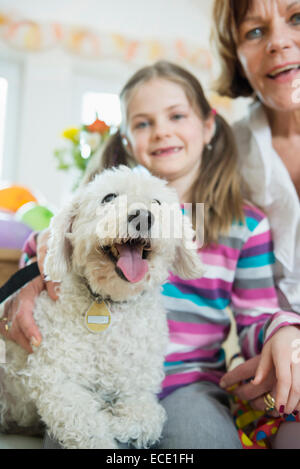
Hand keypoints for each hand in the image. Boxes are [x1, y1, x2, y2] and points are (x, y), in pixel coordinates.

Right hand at [0, 230, 59, 352]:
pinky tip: (23, 343)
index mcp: (24, 293)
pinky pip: (5, 327)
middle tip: (38, 351)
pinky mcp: (8, 311)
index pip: (23, 315)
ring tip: (33, 350)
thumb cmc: (45, 270)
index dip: (29, 330)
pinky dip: (13, 336)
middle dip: (24, 341)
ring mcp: (8, 307)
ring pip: (7, 329)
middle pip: (13, 326)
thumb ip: (53, 281)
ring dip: (19, 341)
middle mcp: (13, 301)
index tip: (38, 342)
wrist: (35, 264)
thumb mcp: (50, 272)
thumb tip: (57, 295)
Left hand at [220, 356, 278, 416]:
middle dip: (237, 392)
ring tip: (250, 397)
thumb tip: (225, 381)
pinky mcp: (287, 401)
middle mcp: (271, 378)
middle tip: (233, 391)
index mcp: (264, 364)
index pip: (241, 372)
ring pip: (258, 404)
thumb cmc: (276, 356)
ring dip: (252, 402)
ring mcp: (279, 391)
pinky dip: (266, 409)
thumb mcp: (264, 355)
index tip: (222, 384)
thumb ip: (249, 367)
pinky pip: (272, 411)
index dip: (229, 379)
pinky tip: (264, 403)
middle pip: (247, 392)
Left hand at [252, 326, 299, 415]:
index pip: (284, 379)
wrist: (293, 332)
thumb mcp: (267, 351)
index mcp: (284, 354)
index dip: (281, 395)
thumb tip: (254, 383)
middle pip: (295, 387)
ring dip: (295, 403)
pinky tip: (295, 405)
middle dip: (288, 403)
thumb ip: (262, 367)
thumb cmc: (278, 343)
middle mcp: (297, 360)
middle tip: (279, 411)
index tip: (277, 407)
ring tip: (286, 410)